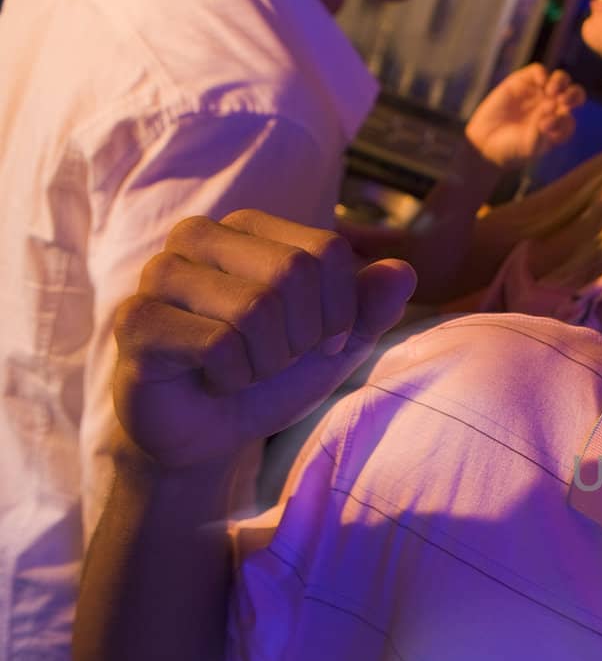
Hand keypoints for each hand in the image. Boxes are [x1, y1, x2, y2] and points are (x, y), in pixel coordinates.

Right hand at [112, 209, 415, 467]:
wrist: (211, 433)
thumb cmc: (271, 375)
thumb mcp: (337, 343)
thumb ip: (371, 307)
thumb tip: (404, 272)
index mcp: (250, 228)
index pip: (327, 250)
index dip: (339, 311)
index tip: (319, 343)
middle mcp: (199, 236)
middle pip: (294, 271)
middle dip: (303, 336)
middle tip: (276, 360)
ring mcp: (160, 274)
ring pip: (255, 308)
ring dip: (267, 361)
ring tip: (244, 369)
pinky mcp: (137, 320)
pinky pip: (219, 345)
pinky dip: (234, 378)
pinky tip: (213, 381)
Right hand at [465, 63, 585, 169]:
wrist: (486, 141)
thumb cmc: (512, 148)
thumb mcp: (530, 146)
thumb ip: (543, 133)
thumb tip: (553, 113)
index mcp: (560, 125)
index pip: (570, 118)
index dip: (564, 120)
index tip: (546, 126)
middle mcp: (554, 107)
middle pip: (574, 95)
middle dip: (574, 95)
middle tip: (563, 100)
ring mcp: (540, 93)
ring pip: (561, 79)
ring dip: (561, 82)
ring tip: (551, 91)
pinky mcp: (523, 81)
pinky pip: (538, 71)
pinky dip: (542, 73)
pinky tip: (540, 81)